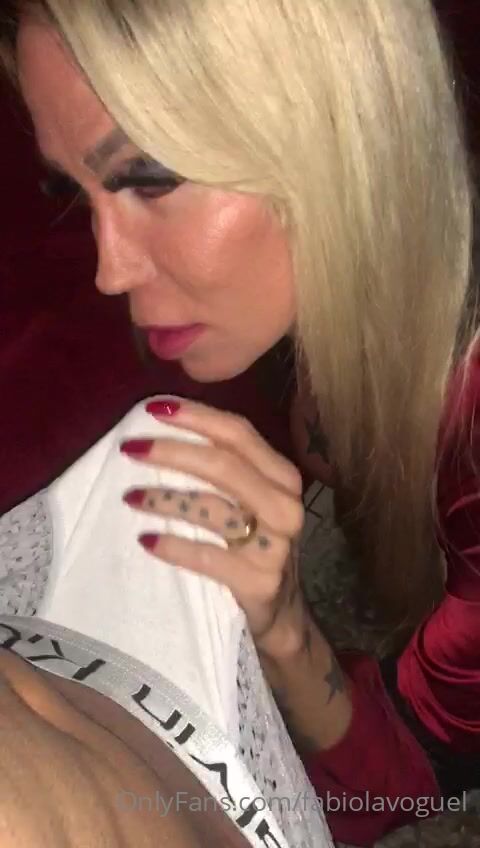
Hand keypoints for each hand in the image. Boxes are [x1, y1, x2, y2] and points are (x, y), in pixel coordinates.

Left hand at [121, 398, 308, 657]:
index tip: (153, 408)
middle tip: (130, 449)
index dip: (196, 417)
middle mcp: (285, 506)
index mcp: (283, 476)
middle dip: (172, 452)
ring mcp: (276, 547)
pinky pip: (207, 557)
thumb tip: (166, 426)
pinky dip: (174, 546)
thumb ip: (225, 467)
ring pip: (213, 509)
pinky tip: (146, 540)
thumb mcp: (252, 500)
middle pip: (224, 466)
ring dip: (165, 498)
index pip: (239, 434)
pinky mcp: (259, 582)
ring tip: (130, 496)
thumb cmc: (254, 545)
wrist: (281, 613)